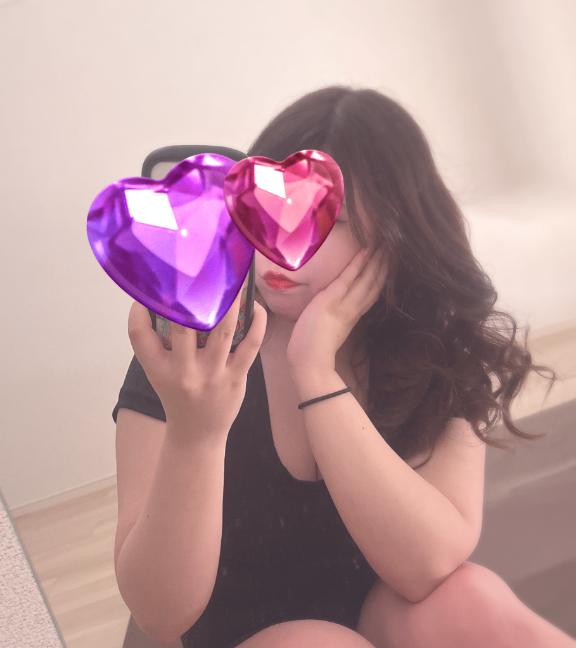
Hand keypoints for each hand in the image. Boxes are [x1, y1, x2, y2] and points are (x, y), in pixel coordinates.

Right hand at [127, 290, 267, 442]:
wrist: (198, 433)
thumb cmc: (177, 394)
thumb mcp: (157, 371)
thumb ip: (157, 341)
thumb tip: (163, 299)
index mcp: (158, 369)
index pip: (139, 335)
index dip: (138, 310)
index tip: (145, 292)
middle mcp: (183, 371)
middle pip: (182, 327)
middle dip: (189, 296)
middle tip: (199, 269)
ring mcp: (212, 374)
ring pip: (221, 330)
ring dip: (228, 302)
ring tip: (232, 280)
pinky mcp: (236, 377)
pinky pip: (250, 345)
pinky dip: (255, 323)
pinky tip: (255, 307)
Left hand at [286, 247, 387, 374]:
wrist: (309, 362)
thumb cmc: (312, 350)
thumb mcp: (328, 330)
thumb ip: (334, 318)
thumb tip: (332, 311)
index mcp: (352, 316)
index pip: (371, 293)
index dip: (382, 278)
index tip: (390, 264)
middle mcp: (353, 309)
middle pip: (375, 284)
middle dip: (385, 265)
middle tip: (395, 247)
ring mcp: (344, 304)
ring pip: (367, 279)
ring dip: (378, 260)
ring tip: (386, 243)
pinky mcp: (332, 301)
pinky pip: (348, 278)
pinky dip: (358, 264)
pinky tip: (366, 250)